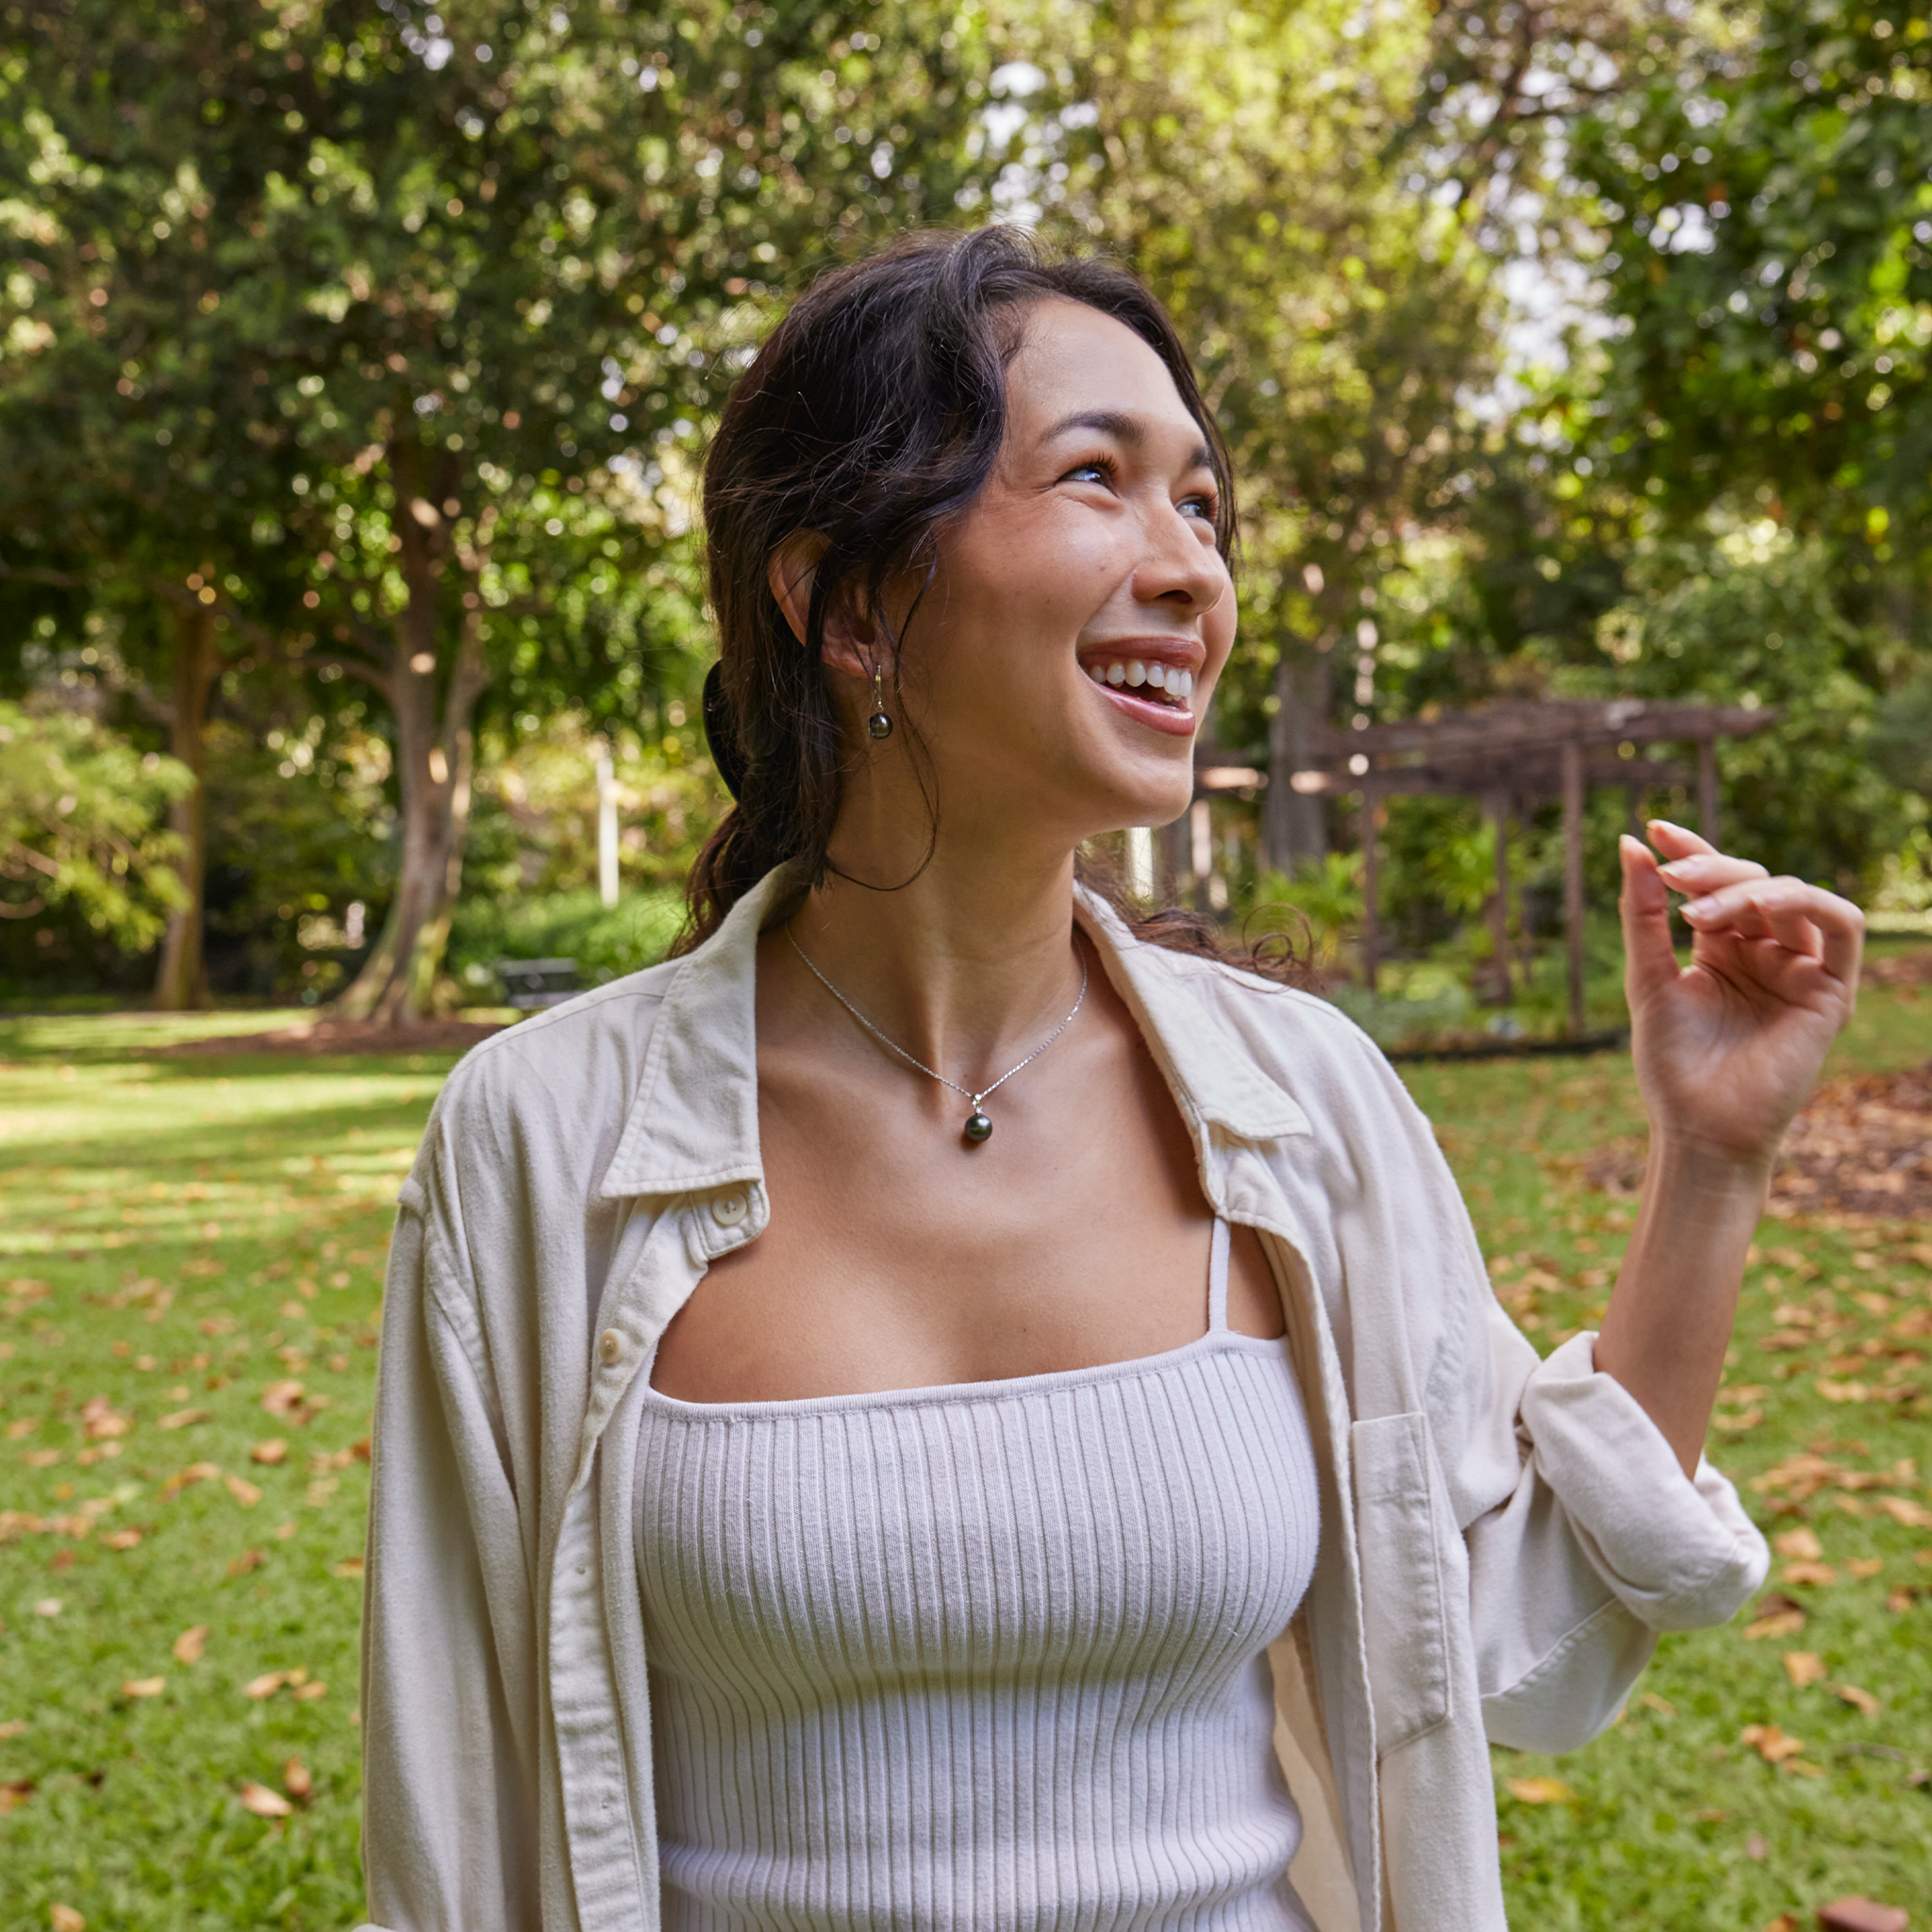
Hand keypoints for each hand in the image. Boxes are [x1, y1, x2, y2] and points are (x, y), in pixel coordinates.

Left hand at [1619, 820, 1863, 1168]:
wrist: (1698, 1126)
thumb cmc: (1671, 1062)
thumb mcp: (1648, 978)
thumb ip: (1643, 914)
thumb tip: (1629, 845)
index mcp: (1722, 948)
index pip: (1715, 885)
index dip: (1691, 851)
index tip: (1654, 830)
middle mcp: (1764, 952)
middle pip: (1751, 883)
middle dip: (1710, 871)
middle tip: (1670, 874)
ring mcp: (1799, 969)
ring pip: (1792, 898)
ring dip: (1747, 890)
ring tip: (1698, 911)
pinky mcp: (1830, 992)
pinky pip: (1844, 929)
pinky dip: (1810, 904)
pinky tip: (1763, 906)